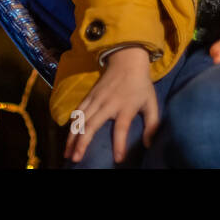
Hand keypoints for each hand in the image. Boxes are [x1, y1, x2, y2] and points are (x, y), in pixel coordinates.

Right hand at [64, 46, 157, 163]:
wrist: (127, 60)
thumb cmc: (141, 84)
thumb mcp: (151, 103)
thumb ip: (152, 124)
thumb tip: (149, 144)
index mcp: (125, 107)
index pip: (121, 128)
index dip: (120, 144)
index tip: (118, 159)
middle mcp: (108, 104)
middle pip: (91, 125)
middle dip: (82, 143)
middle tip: (76, 159)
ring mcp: (96, 99)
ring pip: (80, 120)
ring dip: (72, 137)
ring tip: (67, 153)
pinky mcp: (89, 95)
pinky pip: (77, 111)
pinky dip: (71, 124)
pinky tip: (68, 136)